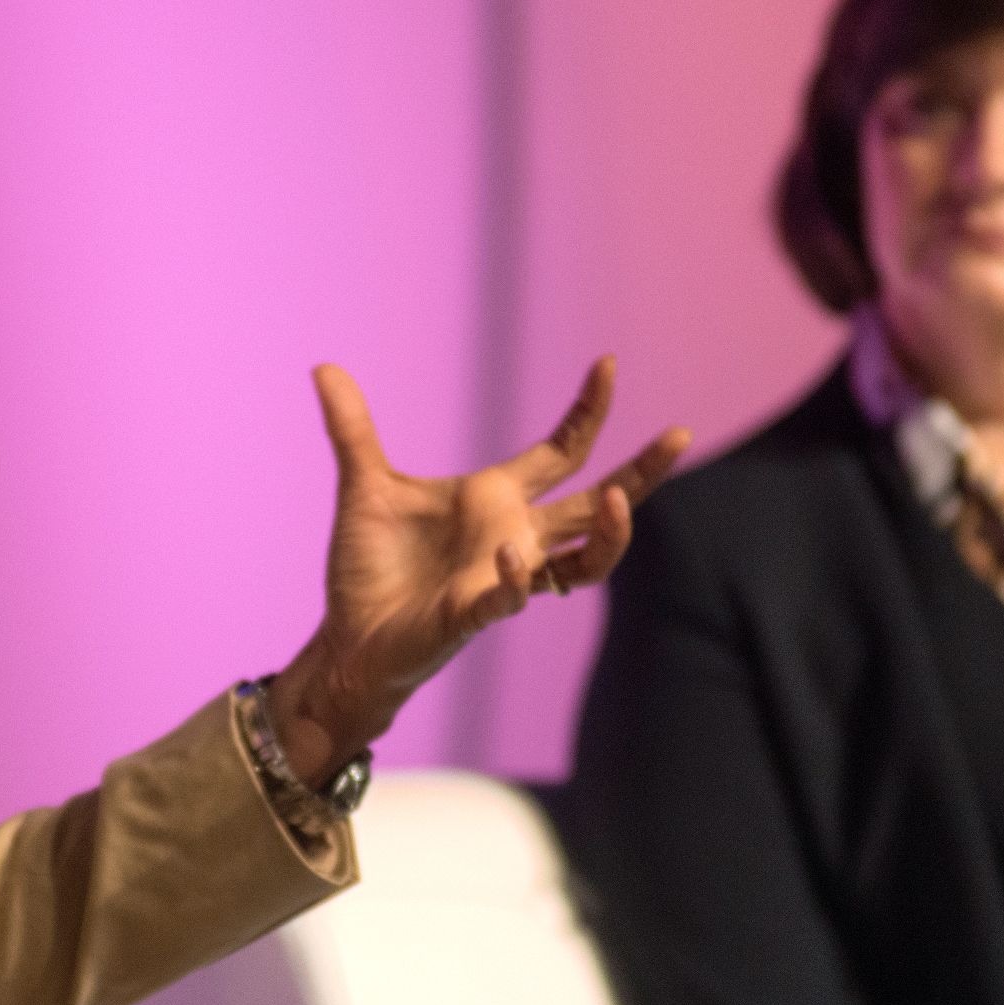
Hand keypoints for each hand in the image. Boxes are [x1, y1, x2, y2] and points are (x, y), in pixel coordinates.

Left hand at [265, 357, 690, 778]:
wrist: (348, 638)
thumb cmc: (367, 568)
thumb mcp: (362, 485)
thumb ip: (352, 427)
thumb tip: (324, 366)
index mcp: (494, 498)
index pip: (561, 451)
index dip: (587, 412)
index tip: (609, 365)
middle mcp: (514, 535)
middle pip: (596, 503)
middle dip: (641, 472)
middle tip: (679, 435)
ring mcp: (504, 576)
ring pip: (585, 561)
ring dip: (610, 534)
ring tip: (621, 500)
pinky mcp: (477, 612)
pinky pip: (516, 595)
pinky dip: (519, 574)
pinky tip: (512, 552)